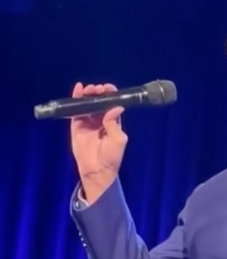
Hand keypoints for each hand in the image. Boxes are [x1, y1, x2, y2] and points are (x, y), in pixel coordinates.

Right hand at [70, 82, 127, 203]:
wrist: (96, 170)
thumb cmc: (111, 157)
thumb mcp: (118, 140)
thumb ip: (114, 124)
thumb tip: (116, 108)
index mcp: (112, 122)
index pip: (111, 103)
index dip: (110, 94)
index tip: (108, 88)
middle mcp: (100, 119)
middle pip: (99, 101)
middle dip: (98, 92)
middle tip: (97, 89)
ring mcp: (88, 122)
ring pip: (87, 103)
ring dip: (88, 94)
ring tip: (88, 89)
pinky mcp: (77, 125)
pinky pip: (76, 110)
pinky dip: (76, 98)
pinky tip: (78, 89)